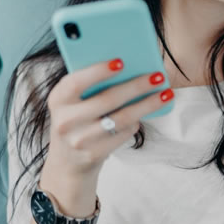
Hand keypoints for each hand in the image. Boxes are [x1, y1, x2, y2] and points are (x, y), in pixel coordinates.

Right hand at [44, 58, 172, 182]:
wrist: (68, 162)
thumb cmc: (77, 120)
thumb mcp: (73, 102)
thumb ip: (91, 85)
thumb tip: (129, 65)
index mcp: (58, 99)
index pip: (76, 82)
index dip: (98, 72)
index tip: (121, 62)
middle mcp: (65, 120)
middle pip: (107, 100)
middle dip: (136, 86)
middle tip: (158, 76)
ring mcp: (79, 140)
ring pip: (121, 118)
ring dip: (147, 105)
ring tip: (165, 94)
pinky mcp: (94, 154)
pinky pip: (123, 133)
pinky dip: (136, 122)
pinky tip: (145, 114)